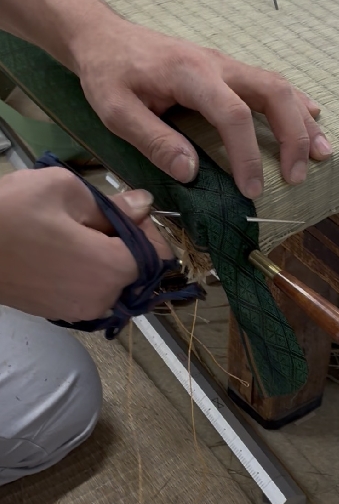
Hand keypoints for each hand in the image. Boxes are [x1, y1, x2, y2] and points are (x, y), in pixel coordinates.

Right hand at [0, 168, 170, 321]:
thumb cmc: (10, 214)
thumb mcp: (64, 190)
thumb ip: (114, 203)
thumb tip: (144, 205)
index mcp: (110, 269)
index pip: (159, 256)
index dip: (151, 231)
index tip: (130, 211)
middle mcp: (102, 299)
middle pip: (138, 270)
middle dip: (128, 242)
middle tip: (98, 216)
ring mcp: (79, 310)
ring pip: (115, 281)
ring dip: (107, 257)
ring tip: (76, 231)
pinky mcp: (60, 313)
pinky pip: (91, 290)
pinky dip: (89, 271)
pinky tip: (64, 250)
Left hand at [72, 19, 332, 199]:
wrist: (105, 37)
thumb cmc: (108, 74)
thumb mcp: (115, 110)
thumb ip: (153, 139)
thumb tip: (191, 173)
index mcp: (190, 74)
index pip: (233, 114)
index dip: (247, 155)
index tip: (251, 190)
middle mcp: (218, 64)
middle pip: (272, 93)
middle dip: (292, 136)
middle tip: (298, 175)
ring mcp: (227, 64)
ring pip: (279, 86)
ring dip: (302, 122)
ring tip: (322, 154)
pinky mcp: (228, 69)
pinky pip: (271, 83)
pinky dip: (295, 103)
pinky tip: (312, 119)